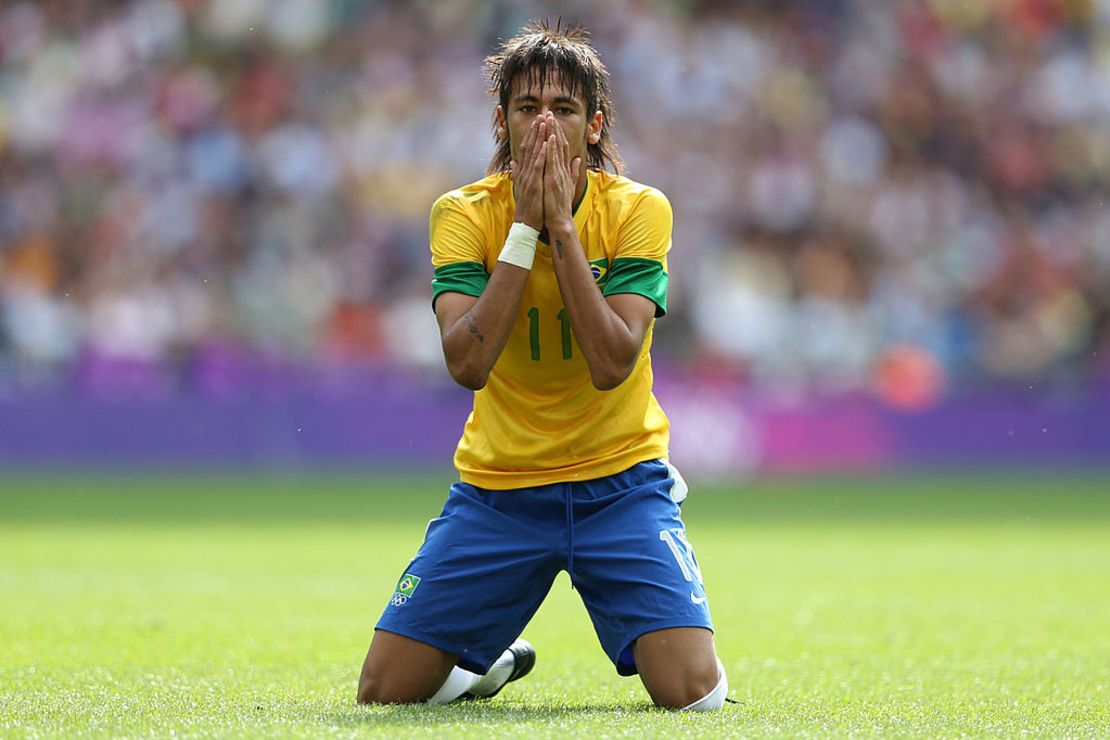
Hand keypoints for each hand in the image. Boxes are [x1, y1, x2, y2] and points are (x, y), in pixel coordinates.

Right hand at [510, 115, 546, 230]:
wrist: (526, 224)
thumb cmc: (528, 207)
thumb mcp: (523, 186)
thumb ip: (518, 173)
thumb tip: (513, 162)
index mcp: (524, 172)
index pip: (527, 149)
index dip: (533, 135)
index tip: (538, 122)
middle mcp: (525, 172)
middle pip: (530, 146)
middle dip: (536, 130)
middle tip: (542, 115)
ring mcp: (529, 177)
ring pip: (534, 153)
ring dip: (539, 137)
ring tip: (544, 123)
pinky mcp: (534, 184)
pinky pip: (538, 166)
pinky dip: (542, 154)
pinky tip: (546, 143)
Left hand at [542, 112, 581, 234]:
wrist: (560, 221)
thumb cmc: (560, 205)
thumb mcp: (567, 186)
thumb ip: (573, 172)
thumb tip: (578, 160)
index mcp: (564, 170)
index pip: (562, 148)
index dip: (557, 134)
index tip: (552, 121)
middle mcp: (563, 170)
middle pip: (559, 145)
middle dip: (554, 129)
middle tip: (549, 113)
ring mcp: (558, 175)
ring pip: (555, 151)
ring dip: (552, 134)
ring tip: (548, 120)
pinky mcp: (553, 181)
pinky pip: (552, 163)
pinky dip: (551, 151)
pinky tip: (549, 139)